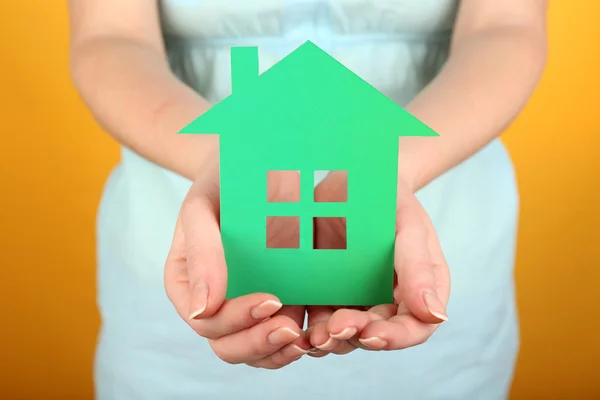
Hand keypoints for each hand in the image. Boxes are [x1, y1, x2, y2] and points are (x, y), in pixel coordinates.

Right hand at [164, 161, 311, 368]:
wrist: (252, 165)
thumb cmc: (222, 181)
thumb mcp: (203, 206)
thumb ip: (199, 253)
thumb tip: (200, 310)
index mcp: (187, 283)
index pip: (205, 320)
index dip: (236, 320)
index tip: (271, 300)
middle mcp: (214, 302)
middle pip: (228, 345)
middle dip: (259, 343)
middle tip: (292, 329)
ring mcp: (244, 306)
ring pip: (256, 351)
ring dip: (281, 352)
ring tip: (309, 338)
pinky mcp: (275, 304)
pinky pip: (281, 337)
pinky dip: (298, 342)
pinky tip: (318, 333)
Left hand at [308, 171, 450, 351]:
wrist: (354, 180)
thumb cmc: (391, 201)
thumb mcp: (408, 227)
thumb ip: (418, 268)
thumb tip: (436, 315)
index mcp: (418, 291)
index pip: (415, 327)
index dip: (394, 338)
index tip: (371, 334)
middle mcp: (389, 304)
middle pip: (375, 335)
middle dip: (354, 336)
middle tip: (333, 328)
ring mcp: (358, 302)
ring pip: (346, 335)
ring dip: (330, 340)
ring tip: (313, 336)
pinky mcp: (329, 296)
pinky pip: (320, 321)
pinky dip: (309, 329)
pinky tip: (297, 329)